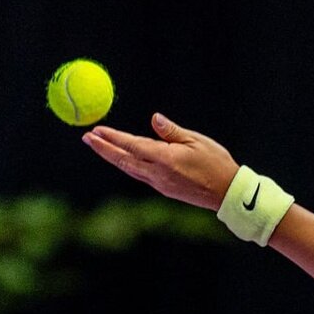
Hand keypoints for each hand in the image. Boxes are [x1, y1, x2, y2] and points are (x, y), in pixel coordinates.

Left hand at [82, 114, 238, 212]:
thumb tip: (154, 119)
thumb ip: (172, 131)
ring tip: (98, 146)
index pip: (132, 146)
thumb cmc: (216, 164)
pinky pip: (139, 175)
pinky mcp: (164, 189)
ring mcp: (159, 184)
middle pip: (124, 160)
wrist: (227, 194)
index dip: (113, 138)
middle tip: (87, 138)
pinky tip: (122, 158)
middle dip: (103, 149)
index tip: (96, 130)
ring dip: (112, 157)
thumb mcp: (197, 141)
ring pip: (129, 169)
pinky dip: (127, 164)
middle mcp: (158, 174)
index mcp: (165, 159)